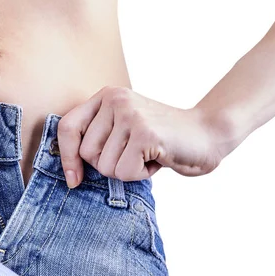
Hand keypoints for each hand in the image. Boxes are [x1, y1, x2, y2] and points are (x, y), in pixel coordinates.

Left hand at [57, 86, 224, 186]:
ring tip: (148, 154)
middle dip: (109, 165)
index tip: (74, 179)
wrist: (208, 134)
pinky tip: (157, 159)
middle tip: (135, 154)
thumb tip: (68, 173)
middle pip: (86, 153)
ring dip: (127, 170)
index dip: (66, 157)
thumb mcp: (123, 130)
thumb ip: (96, 138)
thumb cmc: (160, 139)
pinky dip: (141, 175)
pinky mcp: (144, 132)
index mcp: (106, 96)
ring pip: (105, 166)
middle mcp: (115, 99)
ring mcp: (130, 114)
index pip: (67, 127)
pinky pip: (124, 172)